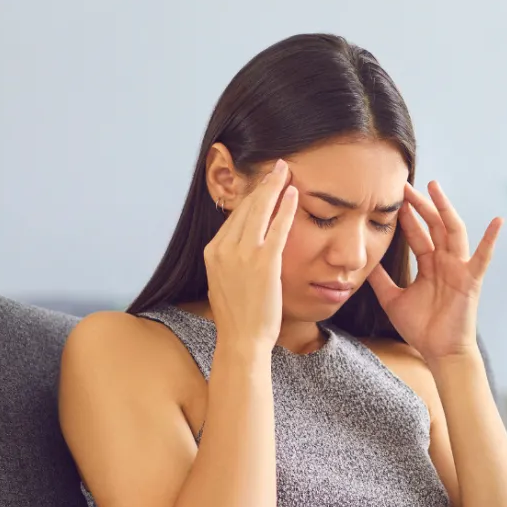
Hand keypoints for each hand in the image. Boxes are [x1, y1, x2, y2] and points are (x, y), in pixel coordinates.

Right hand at [203, 159, 298, 349]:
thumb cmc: (238, 317)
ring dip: (274, 187)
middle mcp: (224, 248)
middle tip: (276, 167)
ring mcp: (243, 254)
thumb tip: (238, 250)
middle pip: (246, 207)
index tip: (263, 184)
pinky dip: (285, 207)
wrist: (242, 339)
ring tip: (286, 171)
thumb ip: (230, 261)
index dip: (251, 197)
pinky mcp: (264, 262)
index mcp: (213, 251)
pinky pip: (277, 227)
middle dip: (262, 185)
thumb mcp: (224, 282)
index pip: (234, 216)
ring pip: (259, 210)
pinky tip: (293, 193)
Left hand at [367, 180, 501, 361]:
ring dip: (445, 209)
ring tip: (434, 188)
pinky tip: (498, 221)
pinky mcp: (471, 280)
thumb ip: (381, 279)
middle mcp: (445, 262)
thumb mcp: (392, 299)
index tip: (394, 197)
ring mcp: (459, 269)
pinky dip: (491, 239)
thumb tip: (364, 262)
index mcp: (429, 265)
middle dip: (420, 205)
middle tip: (406, 185)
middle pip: (433, 226)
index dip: (406, 216)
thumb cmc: (421, 329)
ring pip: (452, 232)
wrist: (439, 352)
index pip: (417, 233)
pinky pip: (483, 257)